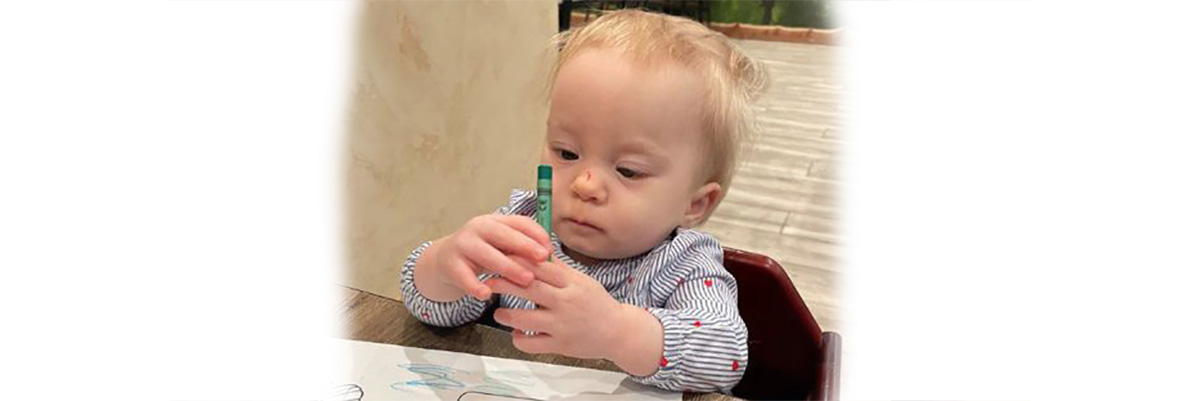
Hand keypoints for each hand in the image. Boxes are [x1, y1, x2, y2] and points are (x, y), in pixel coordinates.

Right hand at [414, 215, 551, 301]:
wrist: (445, 259)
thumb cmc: (482, 252)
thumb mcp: (501, 245)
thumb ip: (521, 247)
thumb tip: (549, 255)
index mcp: (495, 221)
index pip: (518, 222)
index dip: (536, 234)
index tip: (550, 249)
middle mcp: (478, 228)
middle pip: (503, 235)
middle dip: (524, 246)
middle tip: (542, 259)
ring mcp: (463, 244)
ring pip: (487, 255)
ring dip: (508, 268)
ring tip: (526, 280)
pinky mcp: (450, 263)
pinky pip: (464, 276)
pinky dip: (475, 286)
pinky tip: (486, 294)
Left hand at [486, 257, 663, 374]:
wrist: (618, 332)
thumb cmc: (598, 304)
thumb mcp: (582, 280)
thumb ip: (560, 268)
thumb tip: (538, 250)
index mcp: (570, 283)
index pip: (540, 267)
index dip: (518, 261)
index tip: (501, 258)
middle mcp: (565, 302)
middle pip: (529, 289)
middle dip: (504, 283)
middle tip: (489, 281)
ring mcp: (562, 325)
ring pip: (525, 319)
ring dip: (507, 315)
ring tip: (499, 313)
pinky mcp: (560, 345)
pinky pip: (532, 344)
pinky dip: (520, 339)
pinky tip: (518, 333)